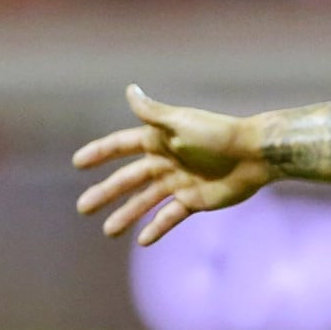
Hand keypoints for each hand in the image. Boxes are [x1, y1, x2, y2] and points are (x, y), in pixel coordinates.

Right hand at [73, 84, 273, 245]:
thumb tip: (129, 89)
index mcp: (159, 140)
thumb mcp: (180, 122)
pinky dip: (156, 227)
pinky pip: (170, 216)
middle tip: (83, 208)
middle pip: (128, 179)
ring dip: (126, 215)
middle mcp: (166, 160)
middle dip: (105, 193)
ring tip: (108, 231)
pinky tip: (142, 240)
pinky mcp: (194, 200)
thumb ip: (152, 112)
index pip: (121, 147)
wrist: (253, 155)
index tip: (78, 163)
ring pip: (145, 201)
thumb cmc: (217, 135)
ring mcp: (179, 182)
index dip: (100, 153)